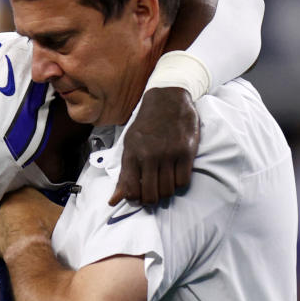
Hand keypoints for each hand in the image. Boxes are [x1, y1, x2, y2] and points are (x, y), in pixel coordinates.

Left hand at [0, 188, 63, 258]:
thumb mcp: (60, 213)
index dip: (32, 205)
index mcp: (25, 191)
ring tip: (22, 237)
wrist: (28, 242)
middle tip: (29, 226)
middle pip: (13, 205)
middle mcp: (7, 200)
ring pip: (3, 219)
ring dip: (9, 226)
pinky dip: (2, 239)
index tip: (37, 215)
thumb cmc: (44, 227)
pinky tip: (13, 244)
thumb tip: (68, 213)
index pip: (27, 194)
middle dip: (19, 214)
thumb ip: (60, 209)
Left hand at [110, 87, 198, 205]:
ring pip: (168, 190)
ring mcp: (168, 154)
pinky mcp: (186, 151)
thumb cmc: (146, 125)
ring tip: (165, 183)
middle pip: (151, 195)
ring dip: (166, 192)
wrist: (168, 99)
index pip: (131, 191)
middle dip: (152, 200)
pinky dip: (179, 183)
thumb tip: (113, 201)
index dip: (136, 200)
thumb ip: (123, 175)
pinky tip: (176, 175)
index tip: (140, 197)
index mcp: (132, 155)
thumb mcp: (129, 146)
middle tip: (154, 194)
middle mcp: (149, 156)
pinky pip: (183, 181)